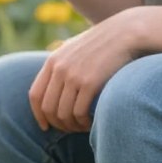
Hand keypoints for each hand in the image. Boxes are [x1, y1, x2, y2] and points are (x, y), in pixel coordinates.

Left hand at [28, 8, 146, 132]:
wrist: (126, 33)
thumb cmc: (103, 43)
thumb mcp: (75, 48)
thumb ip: (62, 64)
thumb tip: (53, 85)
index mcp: (53, 61)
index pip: (35, 95)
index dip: (38, 114)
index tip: (44, 126)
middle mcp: (59, 69)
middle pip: (48, 108)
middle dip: (57, 124)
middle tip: (69, 129)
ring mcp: (73, 75)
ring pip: (63, 113)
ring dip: (71, 126)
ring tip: (81, 127)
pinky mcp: (90, 82)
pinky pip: (79, 112)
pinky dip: (83, 123)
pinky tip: (90, 124)